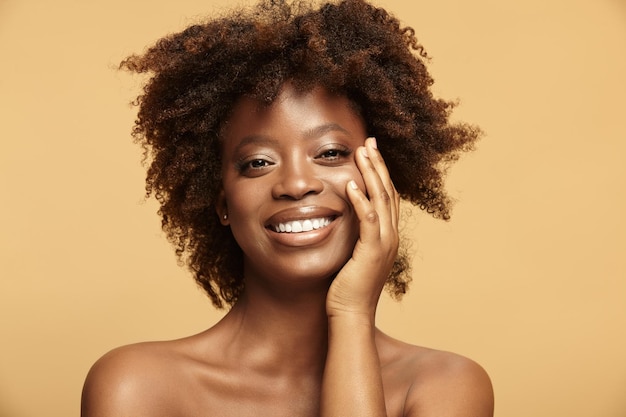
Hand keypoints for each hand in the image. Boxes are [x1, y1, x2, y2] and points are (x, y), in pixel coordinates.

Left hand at [326, 137, 399, 318]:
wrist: (351, 315)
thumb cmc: (347, 288)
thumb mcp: (354, 255)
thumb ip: (355, 235)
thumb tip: (344, 219)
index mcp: (388, 236)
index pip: (388, 197)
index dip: (381, 173)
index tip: (371, 153)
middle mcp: (391, 237)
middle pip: (388, 192)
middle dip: (378, 165)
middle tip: (369, 142)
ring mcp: (384, 244)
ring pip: (382, 200)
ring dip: (372, 174)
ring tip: (361, 152)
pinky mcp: (371, 252)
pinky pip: (368, 220)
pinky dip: (361, 199)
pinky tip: (352, 183)